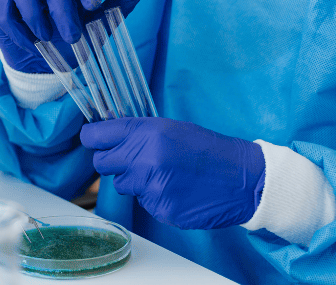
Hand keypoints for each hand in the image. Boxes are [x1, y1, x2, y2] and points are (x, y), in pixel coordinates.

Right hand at [0, 0, 142, 72]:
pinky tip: (30, 43)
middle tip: (71, 36)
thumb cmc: (70, 38)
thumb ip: (114, 9)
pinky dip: (19, 29)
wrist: (40, 62)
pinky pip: (6, 9)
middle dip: (63, 8)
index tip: (93, 5)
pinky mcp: (0, 1)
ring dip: (37, 16)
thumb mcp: (95, 27)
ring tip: (47, 38)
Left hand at [80, 117, 264, 229]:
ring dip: (136, 181)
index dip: (93, 138)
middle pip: (102, 163)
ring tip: (164, 174)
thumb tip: (106, 132)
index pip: (95, 136)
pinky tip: (175, 189)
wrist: (242, 178)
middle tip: (134, 160)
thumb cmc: (207, 149)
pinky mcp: (160, 208)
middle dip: (113, 162)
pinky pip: (143, 202)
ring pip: (122, 184)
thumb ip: (137, 132)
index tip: (95, 141)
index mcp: (146, 133)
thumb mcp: (170, 128)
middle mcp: (144, 159)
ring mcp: (151, 186)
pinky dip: (155, 197)